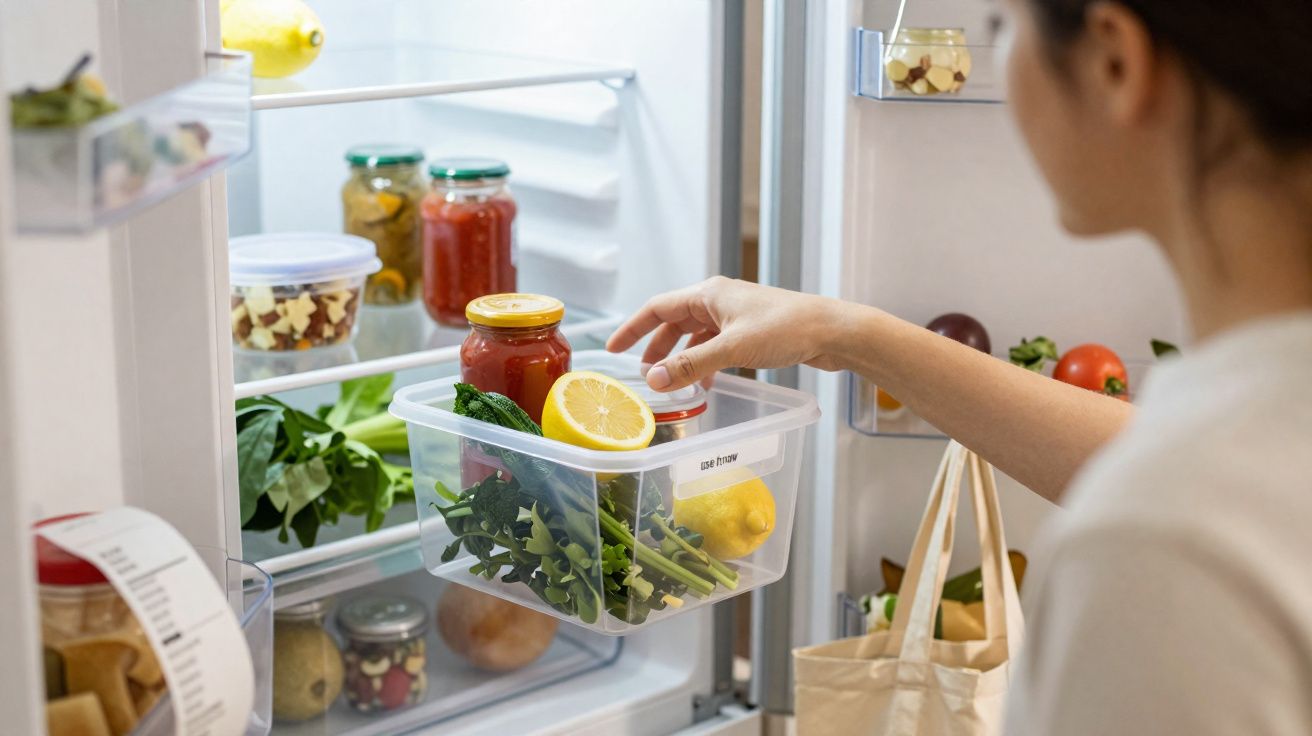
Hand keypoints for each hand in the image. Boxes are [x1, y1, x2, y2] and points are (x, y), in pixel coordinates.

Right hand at [606, 277, 845, 390]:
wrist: (832, 331)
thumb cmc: (786, 329)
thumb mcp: (731, 349)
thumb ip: (691, 366)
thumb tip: (653, 379)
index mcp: (708, 294)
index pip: (657, 308)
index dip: (633, 328)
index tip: (613, 348)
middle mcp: (719, 299)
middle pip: (675, 321)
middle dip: (656, 347)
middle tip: (642, 373)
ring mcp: (736, 314)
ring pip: (696, 335)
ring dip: (682, 358)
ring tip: (672, 382)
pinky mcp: (751, 330)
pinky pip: (716, 344)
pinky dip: (705, 362)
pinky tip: (708, 383)